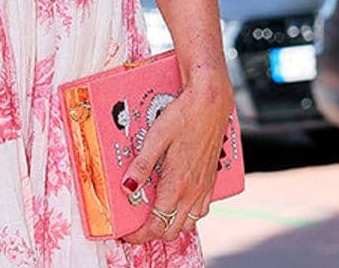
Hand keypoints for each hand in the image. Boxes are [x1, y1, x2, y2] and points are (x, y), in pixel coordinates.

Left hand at [115, 75, 230, 244]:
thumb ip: (141, 165)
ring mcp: (204, 187)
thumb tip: (127, 188)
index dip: (140, 235)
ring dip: (171, 226)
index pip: (157, 225)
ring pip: (189, 224)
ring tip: (155, 216)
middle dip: (153, 233)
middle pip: (172, 230)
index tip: (127, 234)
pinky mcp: (211, 181)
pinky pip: (201, 211)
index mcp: (177, 184)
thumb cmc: (183, 116)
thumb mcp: (155, 138)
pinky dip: (188, 215)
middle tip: (137, 226)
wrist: (211, 103)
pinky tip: (177, 204)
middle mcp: (193, 191)